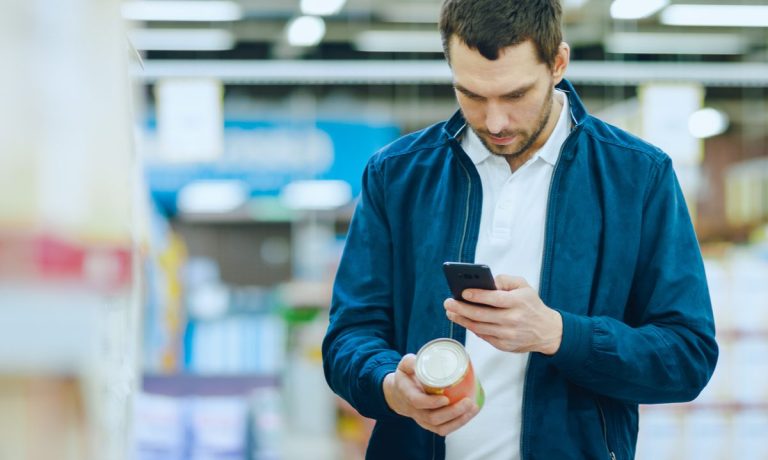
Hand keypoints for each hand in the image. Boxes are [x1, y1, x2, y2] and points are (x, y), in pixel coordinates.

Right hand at [382, 354, 479, 435]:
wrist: (399, 395)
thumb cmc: (406, 378)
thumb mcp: (404, 366)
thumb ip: (412, 361)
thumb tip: (426, 358)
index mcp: (407, 394)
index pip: (417, 402)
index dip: (432, 402)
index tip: (446, 398)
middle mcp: (414, 410)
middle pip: (432, 418)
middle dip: (452, 412)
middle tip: (468, 401)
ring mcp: (422, 419)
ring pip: (440, 427)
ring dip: (459, 420)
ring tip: (472, 408)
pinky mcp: (430, 424)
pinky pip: (444, 429)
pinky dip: (458, 424)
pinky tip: (470, 414)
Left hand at [443, 275, 562, 354]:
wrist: (547, 331)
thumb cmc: (531, 305)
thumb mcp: (523, 286)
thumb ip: (505, 280)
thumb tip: (486, 281)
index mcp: (518, 302)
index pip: (495, 299)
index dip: (477, 296)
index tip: (463, 292)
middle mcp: (513, 320)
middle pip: (482, 315)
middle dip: (461, 308)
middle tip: (448, 302)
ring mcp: (508, 335)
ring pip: (479, 327)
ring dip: (461, 320)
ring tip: (450, 312)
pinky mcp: (504, 345)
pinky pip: (484, 336)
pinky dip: (472, 328)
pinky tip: (463, 320)